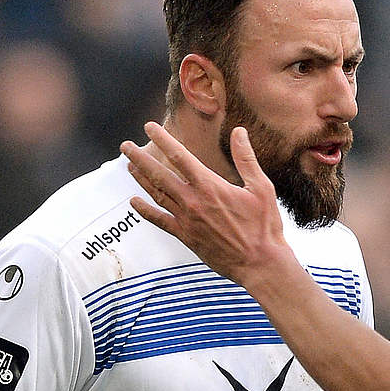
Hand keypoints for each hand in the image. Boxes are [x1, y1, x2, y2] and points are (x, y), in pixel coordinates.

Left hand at [121, 123, 295, 284]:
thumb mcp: (261, 187)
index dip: (163, 139)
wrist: (259, 263)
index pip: (180, 156)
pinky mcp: (186, 237)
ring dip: (140, 179)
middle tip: (125, 146)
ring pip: (157, 194)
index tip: (149, 127)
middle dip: (140, 157)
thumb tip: (238, 132)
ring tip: (129, 166)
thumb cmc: (264, 226)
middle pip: (159, 174)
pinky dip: (145, 211)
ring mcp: (187, 220)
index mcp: (210, 186)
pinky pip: (160, 221)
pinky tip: (134, 202)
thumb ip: (246, 158)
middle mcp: (193, 201)